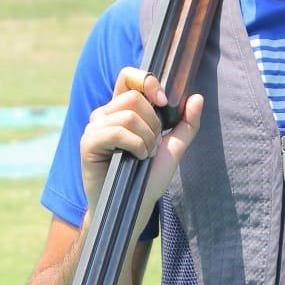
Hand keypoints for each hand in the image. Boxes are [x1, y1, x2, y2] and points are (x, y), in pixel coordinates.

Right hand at [80, 67, 203, 217]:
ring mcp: (94, 128)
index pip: (128, 77)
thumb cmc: (148, 178)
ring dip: (146, 139)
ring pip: (129, 116)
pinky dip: (135, 146)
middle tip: (152, 147)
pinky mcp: (88, 143)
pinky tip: (136, 159)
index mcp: (121, 110)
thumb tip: (197, 97)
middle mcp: (104, 114)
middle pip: (135, 98)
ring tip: (144, 156)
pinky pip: (117, 132)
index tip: (164, 101)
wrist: (133, 207)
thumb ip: (186, 124)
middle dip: (154, 124)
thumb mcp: (173, 149)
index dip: (147, 81)